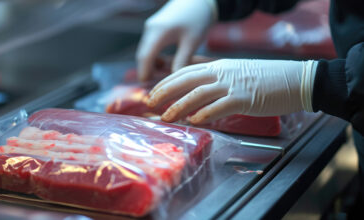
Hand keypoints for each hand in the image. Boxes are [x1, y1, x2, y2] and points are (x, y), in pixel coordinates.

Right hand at [136, 0, 216, 81]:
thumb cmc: (198, 18)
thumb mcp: (192, 42)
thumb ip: (181, 61)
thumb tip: (174, 80)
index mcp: (158, 33)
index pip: (145, 57)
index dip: (144, 73)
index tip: (146, 87)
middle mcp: (151, 29)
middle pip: (143, 55)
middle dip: (146, 70)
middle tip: (154, 86)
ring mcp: (151, 27)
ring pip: (146, 50)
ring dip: (151, 63)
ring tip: (161, 77)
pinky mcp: (155, 26)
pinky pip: (150, 45)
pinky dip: (154, 55)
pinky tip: (164, 63)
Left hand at [147, 59, 316, 124]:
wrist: (297, 80)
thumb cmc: (267, 80)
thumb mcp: (237, 74)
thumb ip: (217, 81)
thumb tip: (197, 92)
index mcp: (220, 67)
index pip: (186, 71)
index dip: (167, 82)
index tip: (153, 92)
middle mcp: (223, 73)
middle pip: (186, 80)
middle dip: (165, 92)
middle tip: (150, 103)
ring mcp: (233, 84)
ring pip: (198, 93)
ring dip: (179, 105)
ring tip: (166, 116)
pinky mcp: (245, 98)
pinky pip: (220, 105)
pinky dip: (205, 113)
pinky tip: (194, 120)